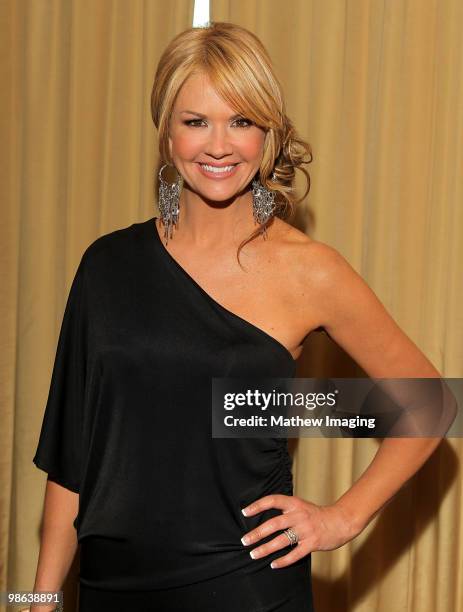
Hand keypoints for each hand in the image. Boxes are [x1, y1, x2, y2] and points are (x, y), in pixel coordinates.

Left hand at [240, 494, 360, 568]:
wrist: (340, 521)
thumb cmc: (317, 515)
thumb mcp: (301, 506)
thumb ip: (286, 510)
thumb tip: (264, 516)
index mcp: (295, 503)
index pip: (273, 500)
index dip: (258, 505)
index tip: (245, 512)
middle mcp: (299, 515)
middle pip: (274, 524)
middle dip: (257, 533)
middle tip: (244, 540)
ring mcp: (305, 530)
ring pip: (281, 540)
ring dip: (265, 548)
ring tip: (253, 554)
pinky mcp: (312, 543)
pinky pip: (295, 554)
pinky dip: (283, 561)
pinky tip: (273, 564)